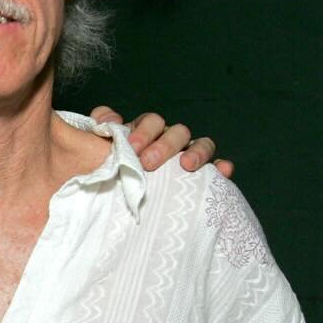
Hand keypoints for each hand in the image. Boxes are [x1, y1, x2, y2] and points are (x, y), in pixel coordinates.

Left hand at [90, 107, 233, 178]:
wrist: (119, 202)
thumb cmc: (111, 173)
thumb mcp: (99, 150)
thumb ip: (100, 129)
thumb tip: (108, 121)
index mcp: (146, 134)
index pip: (150, 122)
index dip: (142, 131)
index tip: (130, 146)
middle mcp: (170, 142)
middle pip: (175, 132)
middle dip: (163, 145)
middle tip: (148, 163)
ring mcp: (188, 157)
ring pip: (201, 144)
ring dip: (196, 152)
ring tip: (186, 166)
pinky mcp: (204, 176)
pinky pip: (218, 167)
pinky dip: (222, 167)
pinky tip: (223, 172)